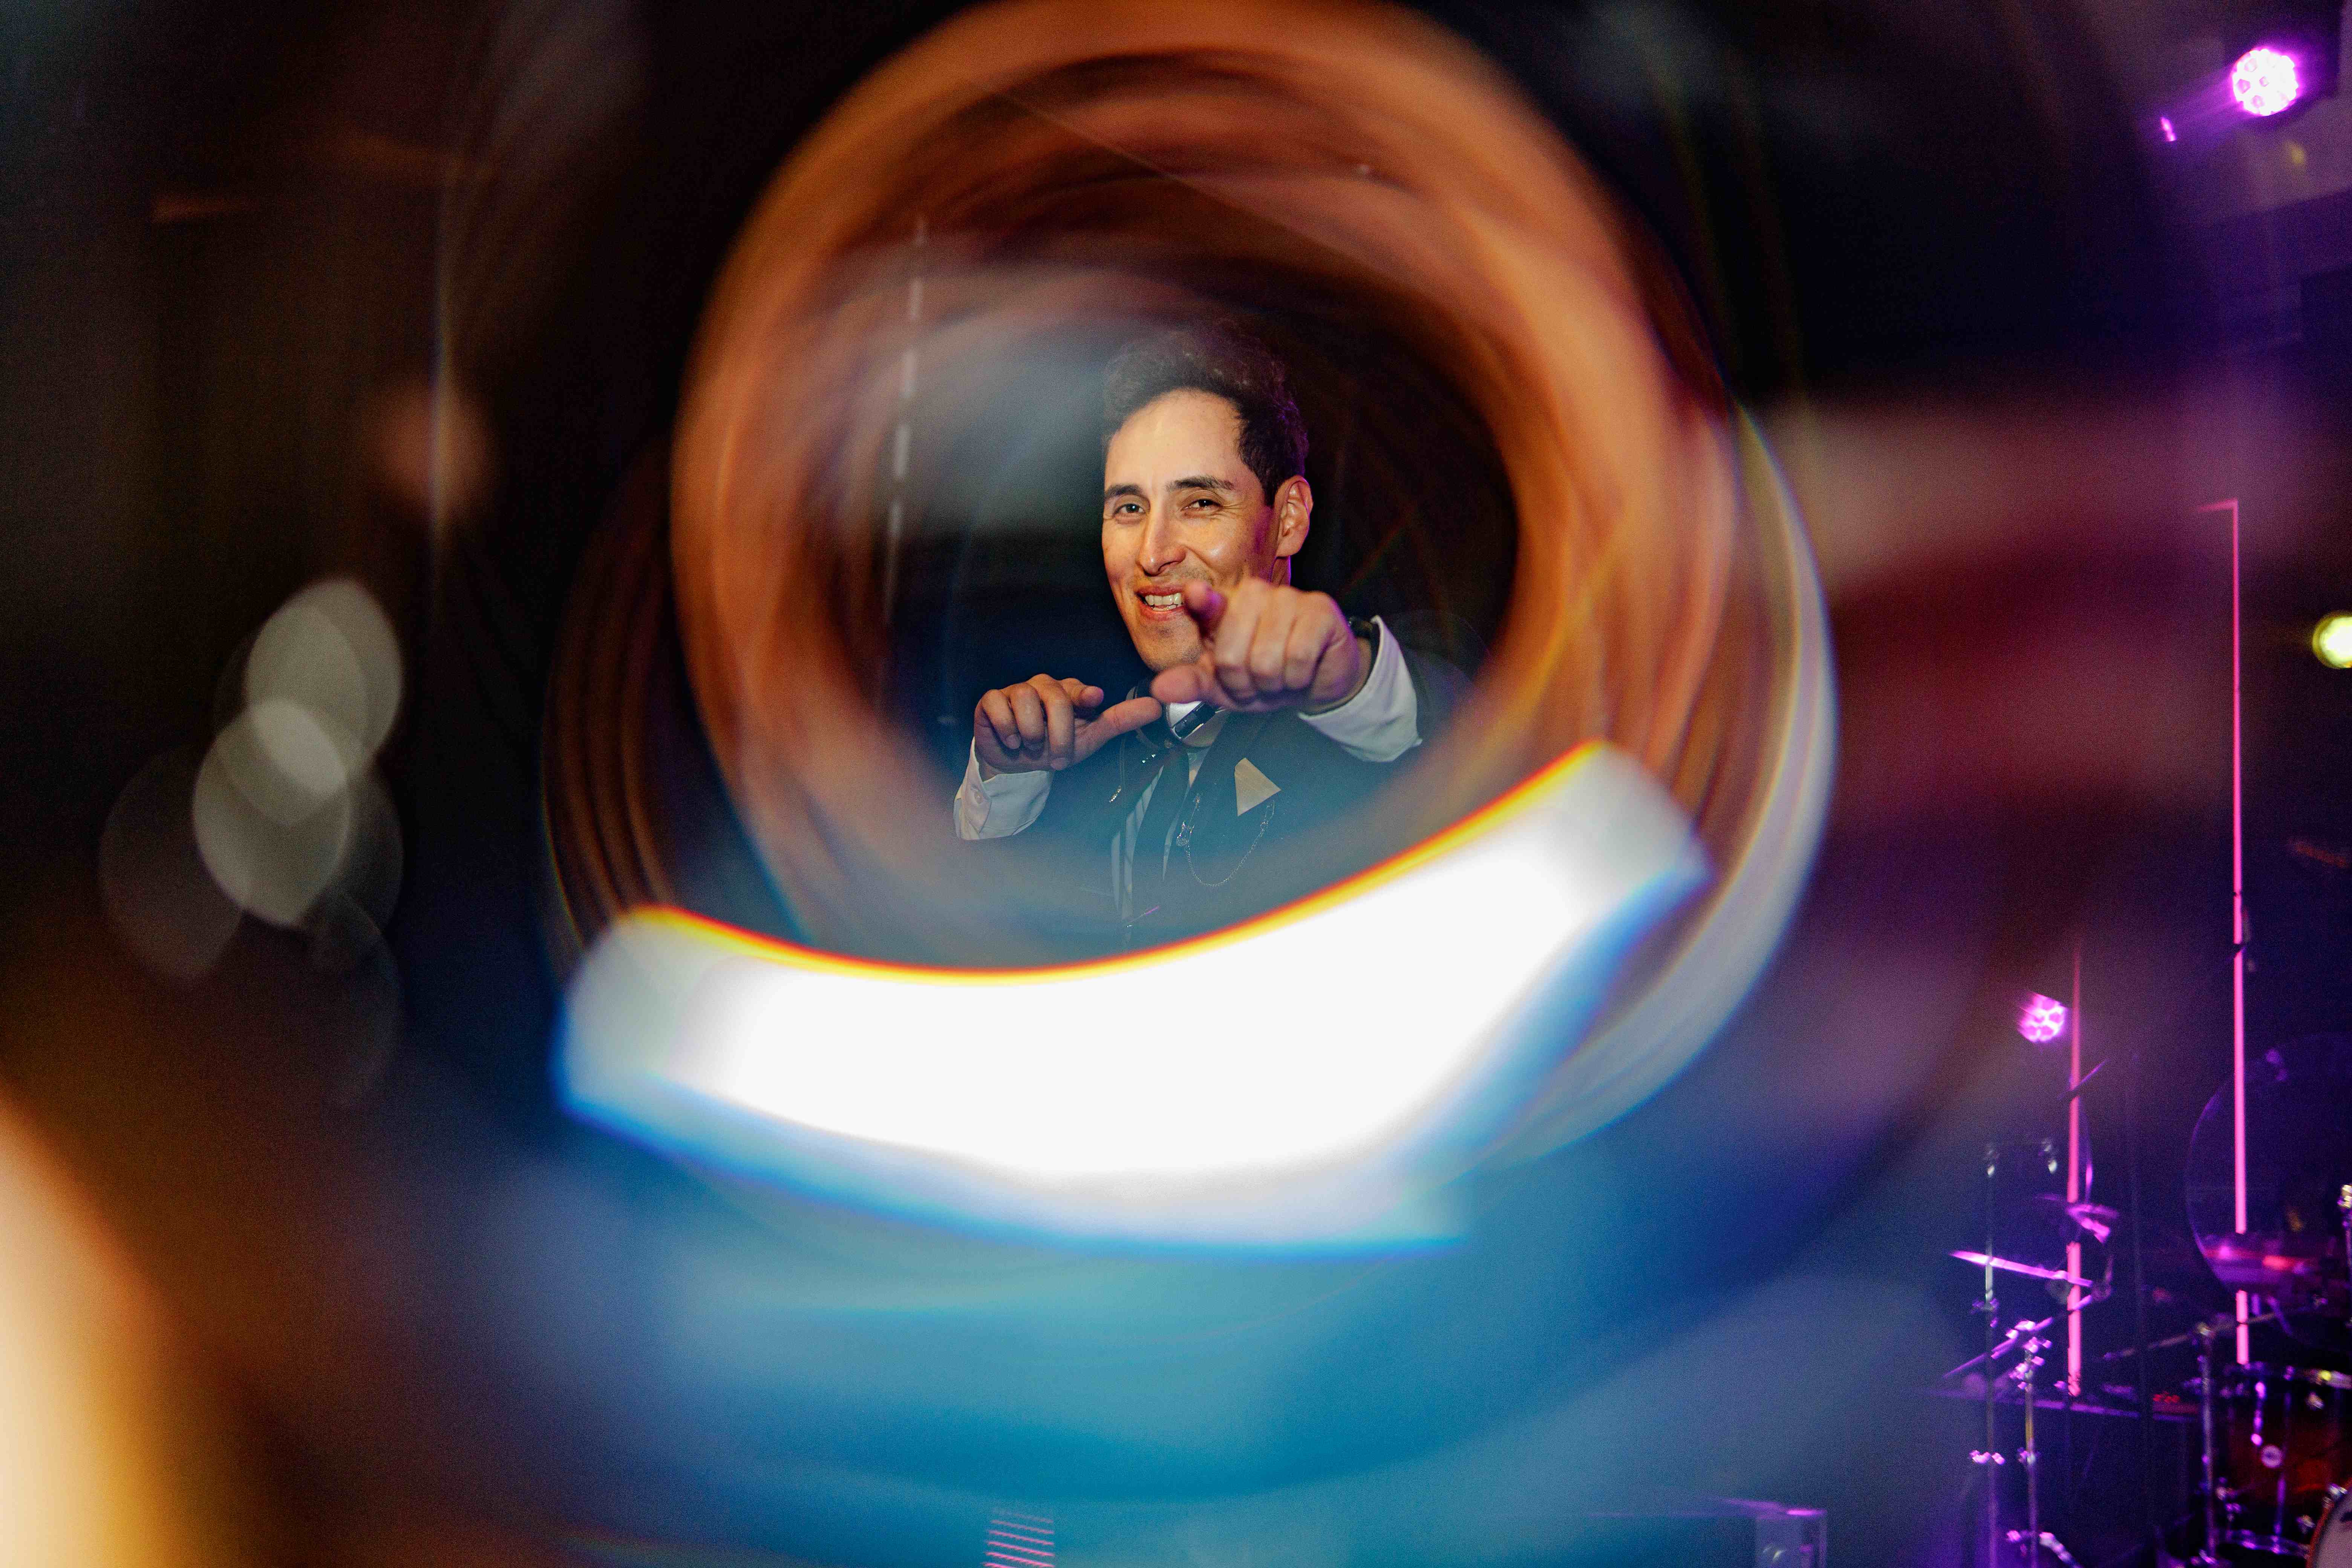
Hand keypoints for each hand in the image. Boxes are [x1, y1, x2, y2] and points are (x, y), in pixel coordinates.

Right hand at [974, 675, 1161, 777]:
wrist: (1018, 764)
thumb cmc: (1055, 745)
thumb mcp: (1091, 737)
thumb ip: (1121, 720)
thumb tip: (1157, 707)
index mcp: (1067, 692)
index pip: (1078, 688)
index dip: (1085, 693)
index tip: (1094, 699)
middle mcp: (1042, 686)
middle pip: (1054, 697)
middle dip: (1058, 733)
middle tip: (1056, 756)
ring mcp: (1015, 690)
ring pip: (1025, 699)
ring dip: (1032, 732)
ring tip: (1032, 746)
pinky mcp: (991, 701)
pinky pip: (997, 704)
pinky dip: (1006, 728)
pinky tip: (1012, 741)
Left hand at [1149, 579, 1369, 713]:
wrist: (1316, 683)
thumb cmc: (1268, 677)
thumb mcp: (1225, 687)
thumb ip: (1193, 684)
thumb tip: (1159, 689)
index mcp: (1226, 608)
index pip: (1208, 603)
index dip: (1202, 601)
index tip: (1194, 595)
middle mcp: (1255, 595)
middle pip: (1231, 654)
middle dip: (1243, 684)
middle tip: (1257, 683)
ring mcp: (1289, 598)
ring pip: (1265, 658)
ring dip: (1272, 683)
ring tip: (1280, 677)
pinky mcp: (1320, 610)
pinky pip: (1297, 655)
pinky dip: (1297, 677)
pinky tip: (1302, 670)